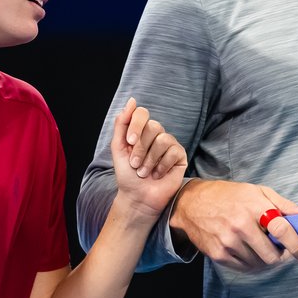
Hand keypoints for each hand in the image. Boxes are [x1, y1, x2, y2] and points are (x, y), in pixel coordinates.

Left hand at [111, 97, 187, 218]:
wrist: (137, 197)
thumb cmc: (127, 175)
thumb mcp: (118, 147)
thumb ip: (122, 123)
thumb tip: (132, 100)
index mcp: (141, 130)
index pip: (142, 113)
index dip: (136, 125)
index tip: (129, 142)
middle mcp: (157, 135)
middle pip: (153, 126)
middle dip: (141, 148)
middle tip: (135, 165)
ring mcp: (170, 144)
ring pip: (163, 139)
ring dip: (150, 160)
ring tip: (145, 173)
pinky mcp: (180, 156)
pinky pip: (173, 151)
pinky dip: (162, 165)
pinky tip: (158, 174)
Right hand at [170, 179, 297, 271]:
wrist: (191, 203)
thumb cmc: (227, 195)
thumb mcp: (256, 191)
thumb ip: (283, 204)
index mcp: (253, 206)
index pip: (281, 228)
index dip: (297, 245)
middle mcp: (240, 225)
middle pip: (271, 255)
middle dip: (281, 256)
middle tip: (282, 251)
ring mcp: (228, 241)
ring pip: (259, 264)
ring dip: (266, 261)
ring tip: (263, 248)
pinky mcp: (218, 254)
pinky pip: (244, 268)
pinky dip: (252, 264)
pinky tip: (250, 252)